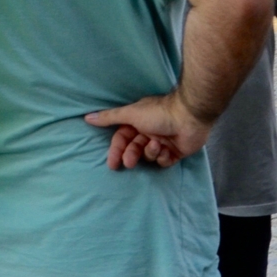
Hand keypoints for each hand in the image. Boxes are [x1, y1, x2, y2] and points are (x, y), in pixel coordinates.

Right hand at [83, 94, 211, 169]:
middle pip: (134, 149)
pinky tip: (168, 149)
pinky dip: (164, 157)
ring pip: (149, 156)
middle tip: (129, 162)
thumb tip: (87, 117)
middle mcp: (150, 131)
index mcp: (139, 122)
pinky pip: (164, 161)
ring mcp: (163, 142)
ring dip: (151, 152)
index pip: (122, 138)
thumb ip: (110, 118)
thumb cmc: (159, 112)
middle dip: (131, 156)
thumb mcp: (131, 113)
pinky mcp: (176, 152)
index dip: (116, 150)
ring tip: (157, 144)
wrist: (189, 116)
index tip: (112, 163)